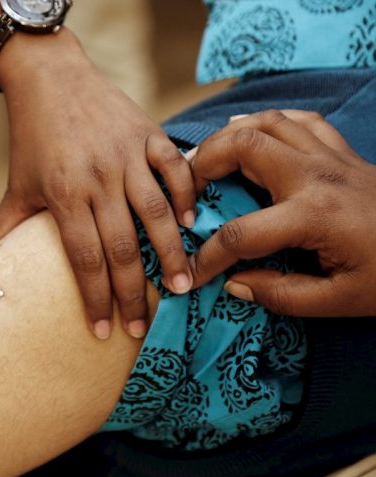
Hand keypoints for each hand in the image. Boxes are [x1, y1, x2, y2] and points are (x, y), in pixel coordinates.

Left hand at [0, 31, 194, 338]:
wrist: (49, 77)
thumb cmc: (31, 137)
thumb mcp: (15, 185)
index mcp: (63, 195)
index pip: (84, 259)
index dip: (95, 299)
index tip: (104, 332)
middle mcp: (97, 178)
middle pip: (121, 246)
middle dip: (133, 292)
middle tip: (143, 327)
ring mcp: (125, 155)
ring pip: (155, 212)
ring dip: (172, 252)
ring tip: (183, 287)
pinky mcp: (146, 134)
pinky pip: (174, 169)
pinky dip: (186, 194)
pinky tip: (191, 223)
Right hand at [189, 109, 375, 316]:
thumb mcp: (340, 302)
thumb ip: (282, 296)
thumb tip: (235, 284)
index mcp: (314, 217)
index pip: (240, 236)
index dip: (207, 259)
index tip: (189, 276)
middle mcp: (317, 176)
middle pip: (243, 147)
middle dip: (203, 165)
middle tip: (187, 191)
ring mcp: (332, 157)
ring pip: (267, 123)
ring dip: (229, 137)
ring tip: (208, 161)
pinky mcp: (343, 153)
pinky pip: (300, 121)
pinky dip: (269, 123)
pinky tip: (251, 135)